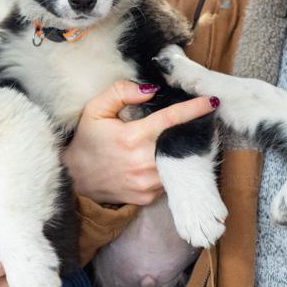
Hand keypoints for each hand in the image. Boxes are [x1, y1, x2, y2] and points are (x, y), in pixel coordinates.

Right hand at [62, 80, 216, 204]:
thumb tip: (150, 89)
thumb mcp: (94, 109)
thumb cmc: (86, 141)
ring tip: (185, 142)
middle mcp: (143, 162)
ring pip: (178, 164)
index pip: (171, 119)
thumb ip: (120, 92)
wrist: (74, 178)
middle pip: (181, 143)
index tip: (212, 101)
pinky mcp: (148, 197)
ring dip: (185, 152)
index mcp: (132, 137)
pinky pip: (170, 180)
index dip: (194, 108)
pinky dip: (172, 169)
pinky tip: (167, 162)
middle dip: (195, 132)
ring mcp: (147, 183)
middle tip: (203, 122)